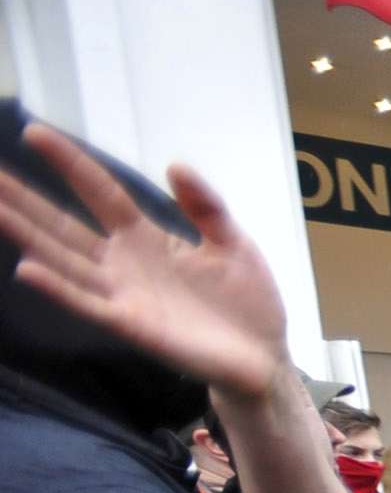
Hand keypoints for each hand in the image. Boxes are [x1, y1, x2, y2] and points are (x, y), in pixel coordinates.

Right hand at [0, 124, 294, 395]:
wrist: (265, 360)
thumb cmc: (248, 304)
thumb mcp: (234, 243)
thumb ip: (206, 206)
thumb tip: (175, 164)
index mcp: (147, 237)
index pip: (99, 191)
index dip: (69, 163)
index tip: (34, 133)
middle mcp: (124, 263)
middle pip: (62, 223)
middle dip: (23, 198)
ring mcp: (124, 294)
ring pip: (64, 259)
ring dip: (26, 234)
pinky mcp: (132, 326)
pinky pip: (88, 303)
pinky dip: (59, 288)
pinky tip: (27, 268)